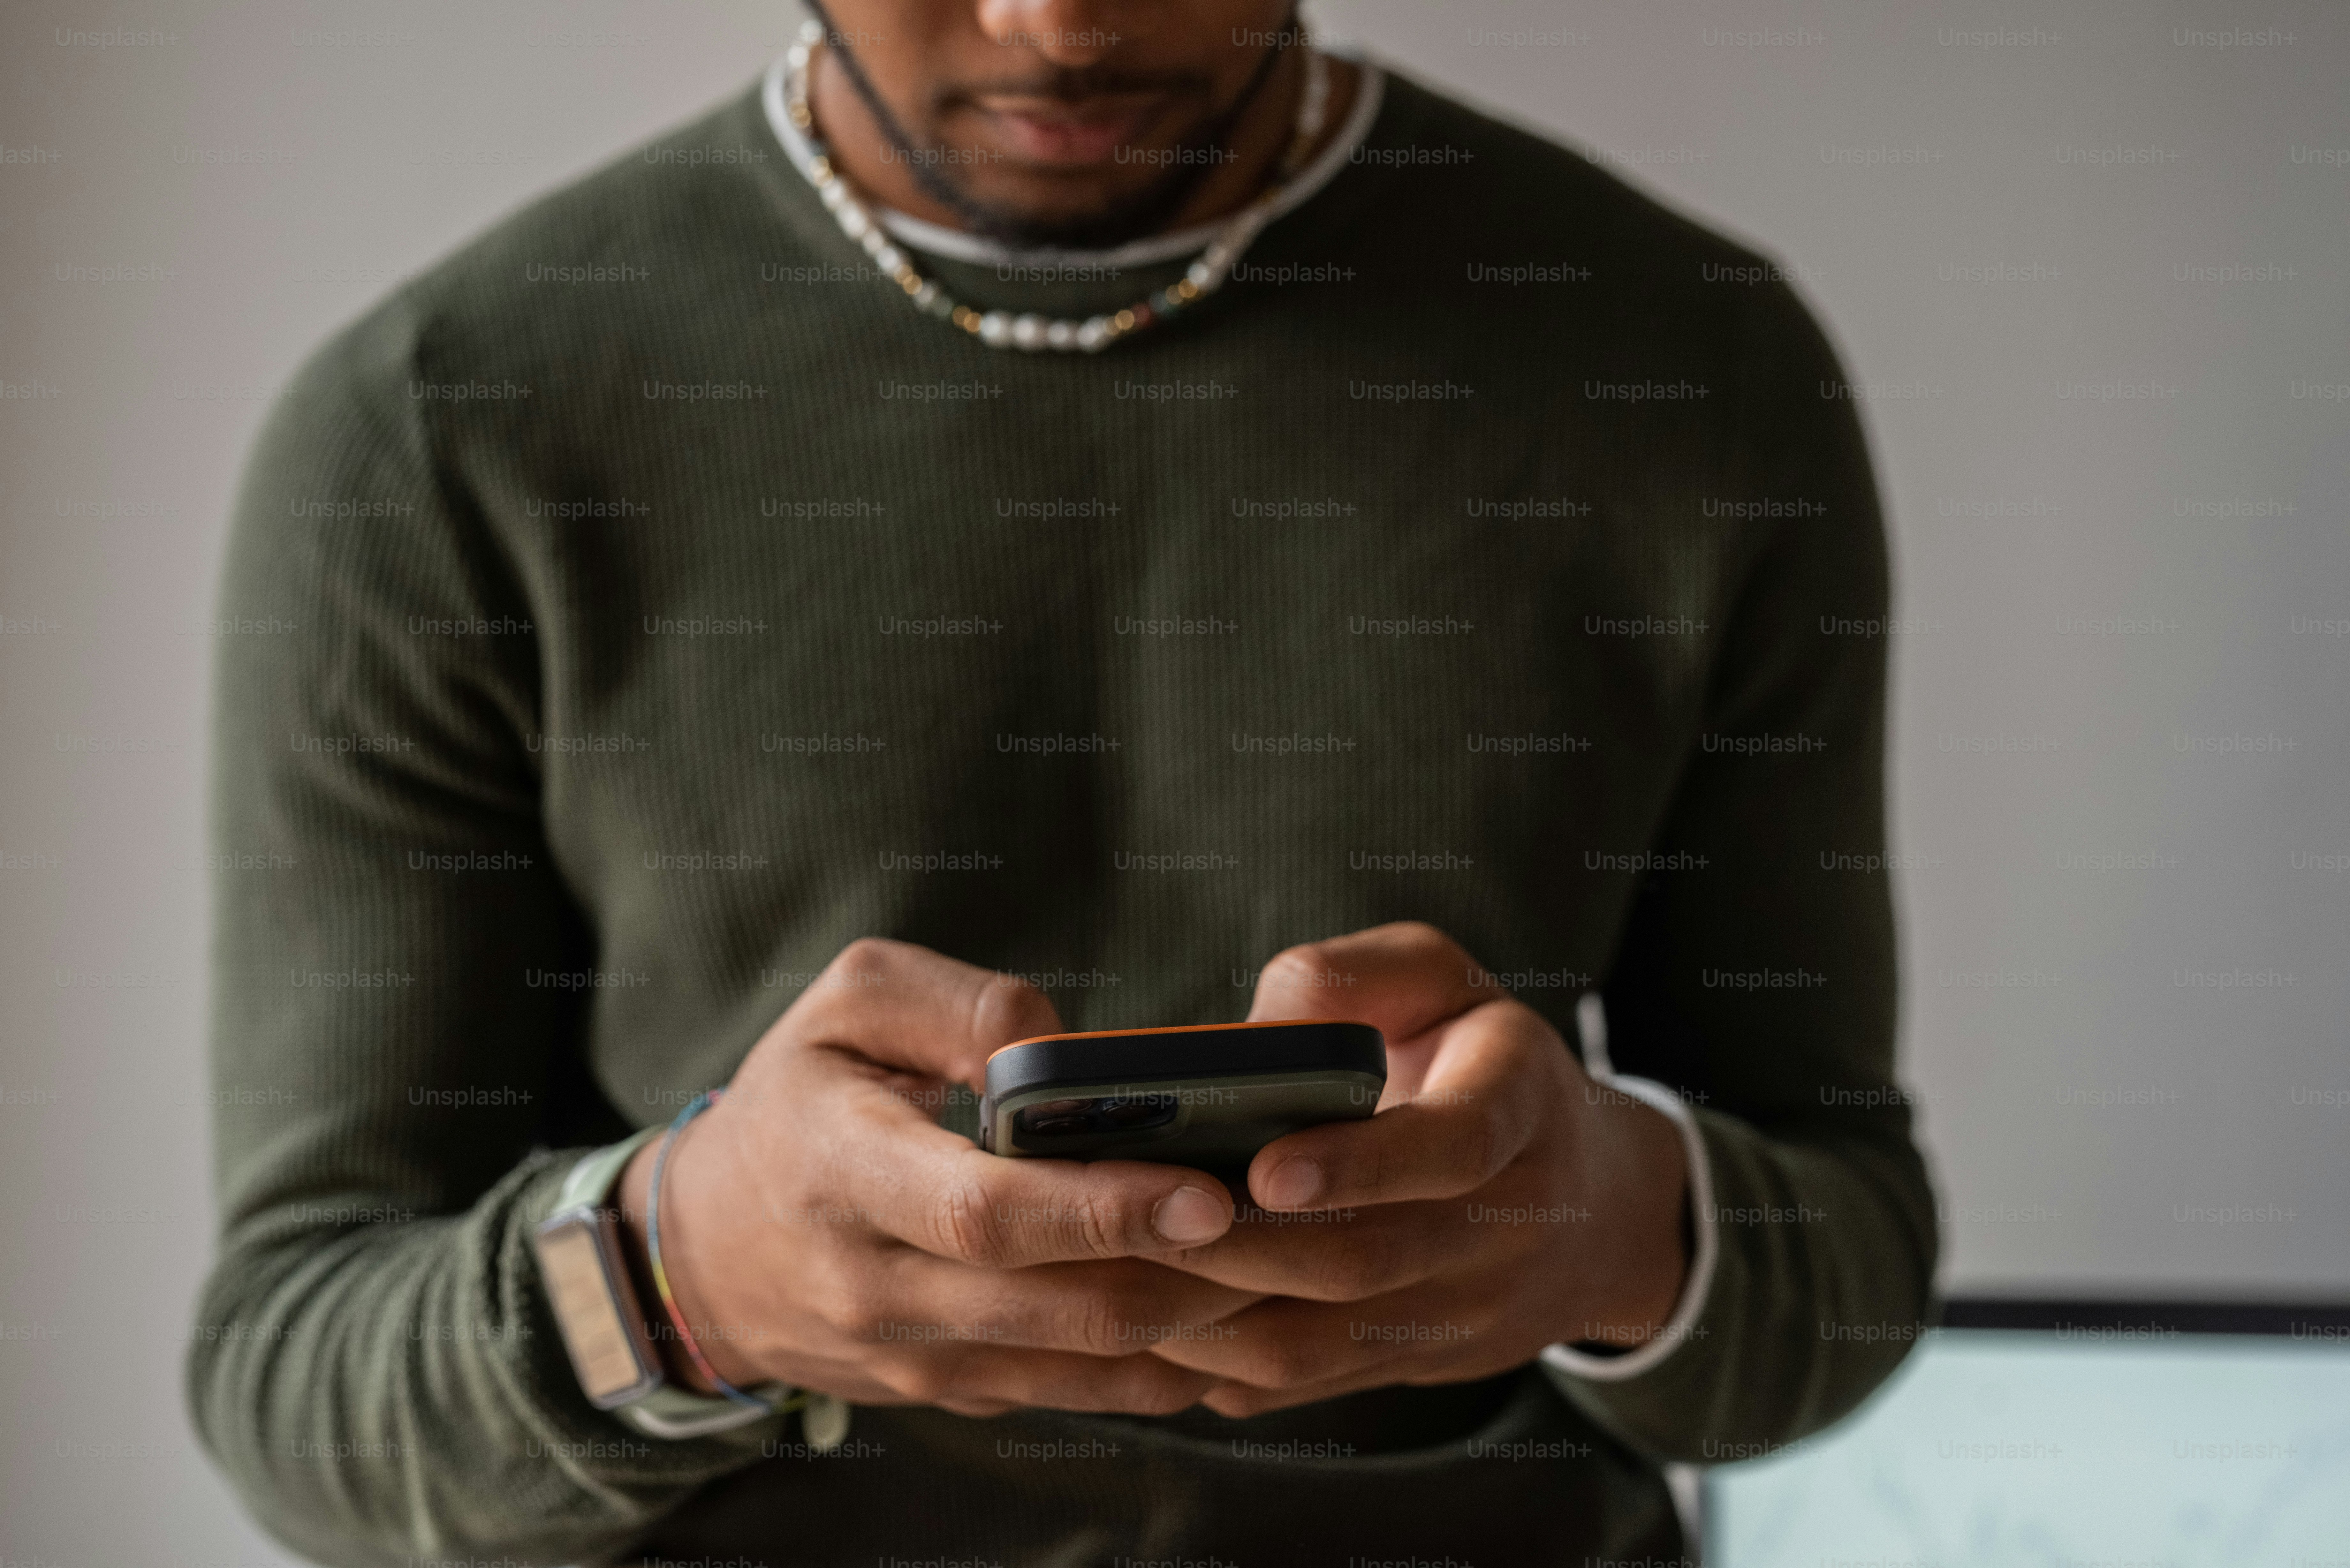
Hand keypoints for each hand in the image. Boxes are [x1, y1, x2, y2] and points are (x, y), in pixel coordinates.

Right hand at [612, 939, 1261, 1417]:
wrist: (707, 1249)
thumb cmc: (796, 1096)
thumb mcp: (845, 1004)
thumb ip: (956, 1004)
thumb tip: (1060, 1048)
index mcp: (842, 1171)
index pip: (985, 1214)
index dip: (1102, 1209)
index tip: (1206, 1192)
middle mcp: (878, 1283)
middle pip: (1054, 1304)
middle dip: (1183, 1274)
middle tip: (1285, 1226)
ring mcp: (918, 1356)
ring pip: (1082, 1363)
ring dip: (1194, 1325)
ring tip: (1284, 1264)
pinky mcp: (954, 1392)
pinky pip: (1079, 1394)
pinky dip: (1165, 1365)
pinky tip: (1235, 1317)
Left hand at [1146, 923, 1690, 1416]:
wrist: (1591, 1206)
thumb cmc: (1478, 1060)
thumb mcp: (1441, 981)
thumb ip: (1354, 977)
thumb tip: (1258, 1029)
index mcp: (1518, 1105)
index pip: (1453, 1146)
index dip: (1360, 1164)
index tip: (1266, 1168)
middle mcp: (1507, 1222)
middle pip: (1366, 1259)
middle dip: (1243, 1249)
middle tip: (1138, 1222)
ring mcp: (1464, 1309)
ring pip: (1325, 1342)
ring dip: (1216, 1321)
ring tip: (1124, 1279)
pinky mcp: (1417, 1362)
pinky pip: (1310, 1384)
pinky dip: (1225, 1365)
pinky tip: (1153, 1331)